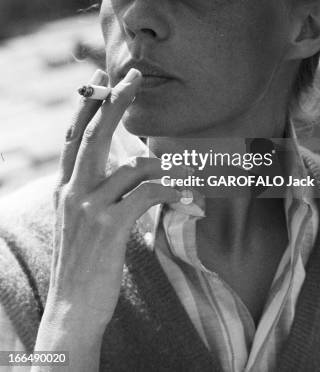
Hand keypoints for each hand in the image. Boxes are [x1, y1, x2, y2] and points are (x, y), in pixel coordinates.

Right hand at [46, 68, 180, 332]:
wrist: (72, 309)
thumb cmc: (84, 264)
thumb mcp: (78, 221)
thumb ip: (92, 191)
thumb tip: (123, 167)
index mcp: (65, 187)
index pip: (74, 136)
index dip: (88, 106)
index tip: (103, 80)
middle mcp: (73, 191)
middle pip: (95, 134)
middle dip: (116, 101)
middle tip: (134, 75)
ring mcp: (89, 207)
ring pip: (133, 166)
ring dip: (165, 167)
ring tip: (186, 179)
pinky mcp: (109, 226)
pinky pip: (148, 193)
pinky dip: (173, 192)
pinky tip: (190, 200)